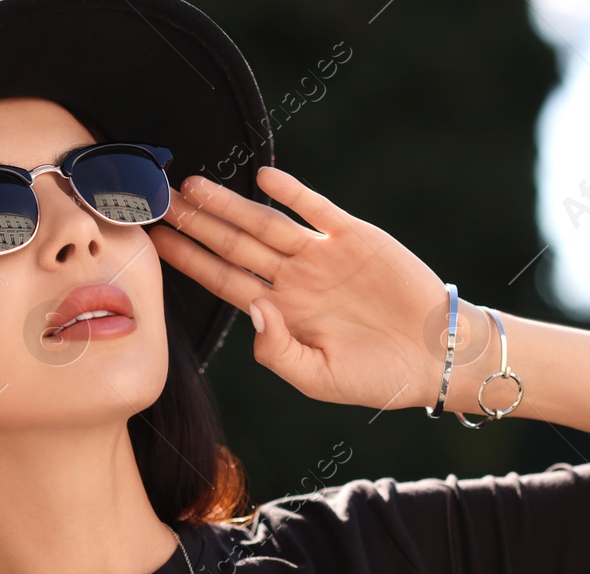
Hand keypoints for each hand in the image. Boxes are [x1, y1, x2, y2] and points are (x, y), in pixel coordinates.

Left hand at [148, 165, 473, 411]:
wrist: (434, 358)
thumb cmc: (375, 378)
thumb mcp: (318, 379)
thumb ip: (277, 350)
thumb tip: (253, 307)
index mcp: (281, 313)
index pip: (223, 280)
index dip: (189, 260)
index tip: (155, 243)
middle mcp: (294, 280)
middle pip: (234, 245)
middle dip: (197, 224)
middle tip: (158, 201)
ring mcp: (322, 256)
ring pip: (266, 224)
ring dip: (230, 205)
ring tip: (193, 187)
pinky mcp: (355, 238)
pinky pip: (317, 210)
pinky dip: (292, 193)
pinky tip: (263, 178)